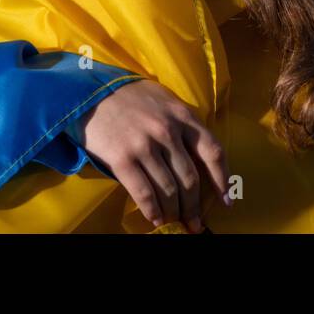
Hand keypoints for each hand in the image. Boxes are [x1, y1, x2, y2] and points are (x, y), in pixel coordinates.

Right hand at [75, 79, 230, 231]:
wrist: (88, 92)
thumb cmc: (129, 96)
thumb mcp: (164, 100)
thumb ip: (183, 122)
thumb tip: (199, 155)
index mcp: (182, 115)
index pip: (212, 152)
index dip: (222, 180)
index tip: (225, 200)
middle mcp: (166, 131)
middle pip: (190, 178)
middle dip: (194, 206)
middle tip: (195, 222)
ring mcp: (144, 146)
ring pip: (168, 190)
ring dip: (174, 211)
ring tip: (174, 221)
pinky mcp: (122, 159)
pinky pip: (144, 193)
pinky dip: (152, 211)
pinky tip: (155, 218)